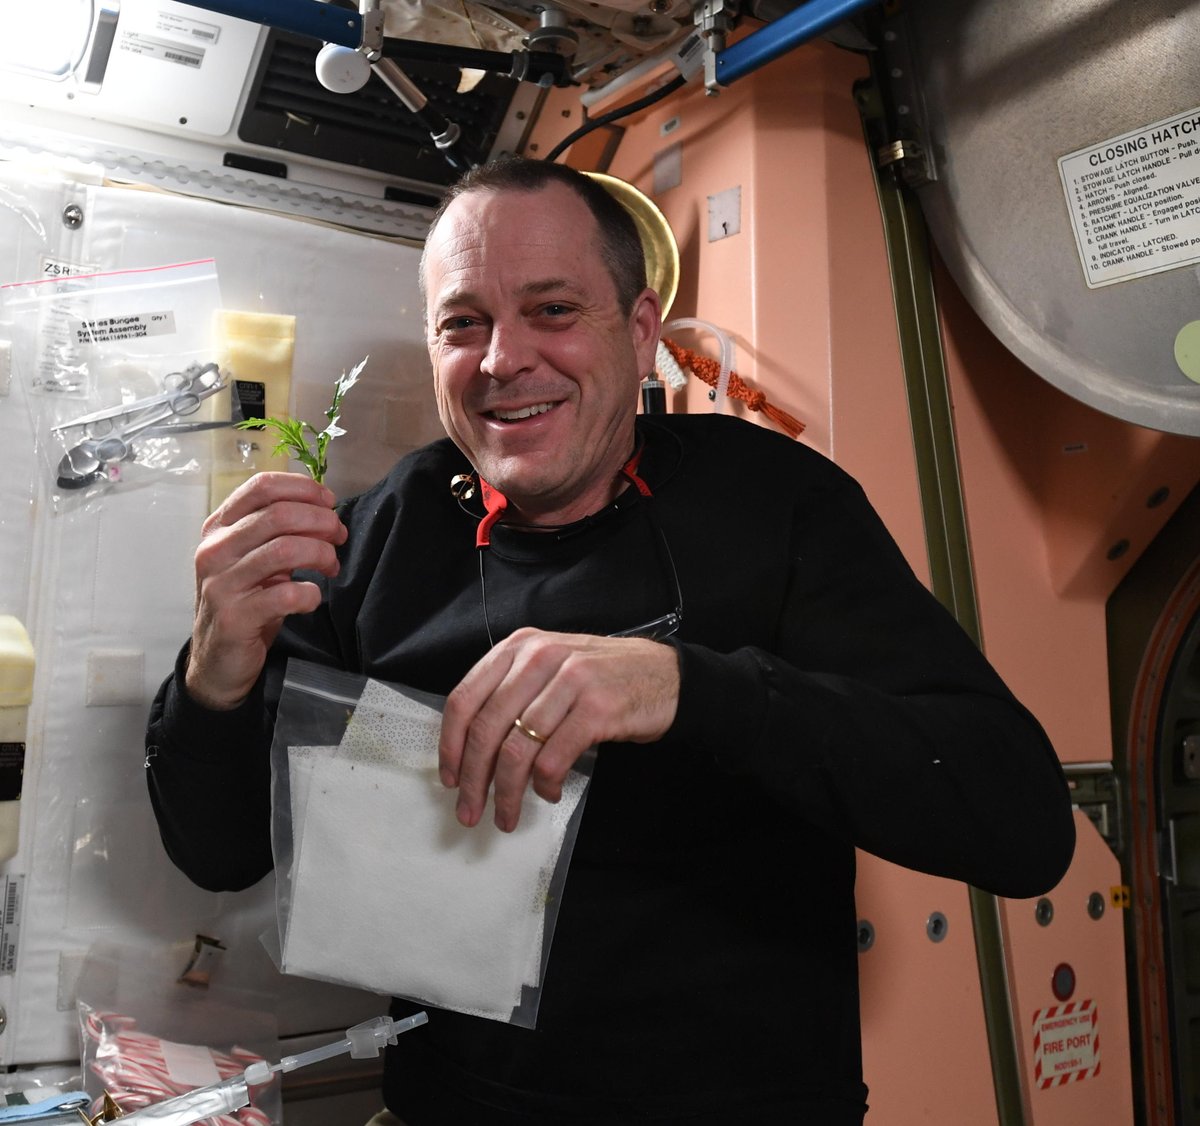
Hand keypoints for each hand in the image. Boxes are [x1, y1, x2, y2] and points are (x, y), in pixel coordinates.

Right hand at [186, 471, 346, 709]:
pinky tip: (311, 597)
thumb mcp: (256, 559)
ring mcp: (221, 583)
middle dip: (321, 521)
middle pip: (279, 514)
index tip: (329, 502)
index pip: (261, 487)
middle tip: (339, 536)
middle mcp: (215, 550)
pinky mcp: (235, 617)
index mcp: (219, 527)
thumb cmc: (245, 602)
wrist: (218, 660)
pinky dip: (310, 593)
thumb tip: (326, 512)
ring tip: (331, 565)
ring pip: (285, 549)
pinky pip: (286, 595)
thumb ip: (280, 533)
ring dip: (321, 553)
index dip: (303, 489)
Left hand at [439, 627, 680, 831]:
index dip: (450, 745)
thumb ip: (511, 695)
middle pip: (487, 729)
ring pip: (517, 749)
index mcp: (519, 647)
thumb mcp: (549, 669)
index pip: (465, 698)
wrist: (665, 675)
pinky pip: (554, 758)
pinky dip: (544, 785)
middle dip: (474, 779)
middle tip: (470, 811)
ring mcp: (570, 680)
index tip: (450, 778)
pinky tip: (548, 794)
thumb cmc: (601, 678)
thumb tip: (471, 752)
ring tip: (507, 816)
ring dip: (507, 793)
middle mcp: (540, 658)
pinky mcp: (598, 708)